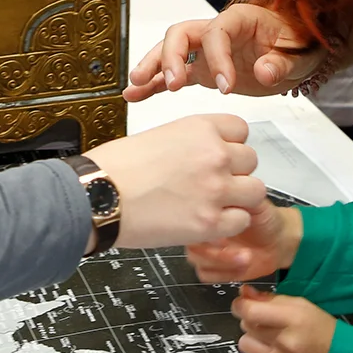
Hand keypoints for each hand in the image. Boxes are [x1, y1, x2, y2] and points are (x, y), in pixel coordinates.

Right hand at [85, 113, 266, 248]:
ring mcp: (215, 189)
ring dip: (238, 198)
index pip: (241, 130)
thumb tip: (200, 154)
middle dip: (236, 172)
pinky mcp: (210, 223)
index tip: (221, 154)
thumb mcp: (158, 135)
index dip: (231, 144)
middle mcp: (214, 155)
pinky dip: (228, 224)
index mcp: (200, 128)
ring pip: (255, 191)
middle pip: (251, 160)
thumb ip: (189, 143)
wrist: (97, 196)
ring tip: (215, 203)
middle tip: (214, 182)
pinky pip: (241, 221)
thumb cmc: (115, 168)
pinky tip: (207, 221)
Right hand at [124, 4, 318, 100]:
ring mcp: (206, 51)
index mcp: (240, 19)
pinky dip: (155, 84)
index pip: (217, 32)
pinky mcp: (203, 70)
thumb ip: (283, 62)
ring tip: (136, 86)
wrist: (299, 53)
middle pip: (181, 34)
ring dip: (153, 67)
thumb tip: (264, 71)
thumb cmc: (300, 45)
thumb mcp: (301, 54)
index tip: (225, 87)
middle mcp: (216, 31)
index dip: (217, 58)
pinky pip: (174, 74)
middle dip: (171, 57)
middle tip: (174, 84)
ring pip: (170, 51)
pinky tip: (135, 96)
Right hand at [188, 202, 302, 282]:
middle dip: (215, 252)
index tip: (224, 236)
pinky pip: (207, 275)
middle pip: (191, 246)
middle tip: (240, 252)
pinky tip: (243, 265)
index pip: (193, 222)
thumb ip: (241, 197)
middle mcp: (205, 232)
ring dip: (222, 263)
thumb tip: (231, 189)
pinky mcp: (215, 268)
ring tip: (246, 258)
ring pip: (197, 262)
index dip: (207, 231)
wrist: (279, 239)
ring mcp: (209, 251)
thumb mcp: (256, 202)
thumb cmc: (266, 218)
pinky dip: (225, 273)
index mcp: (210, 213)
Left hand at [233, 286, 334, 352]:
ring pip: (244, 345)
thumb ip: (271, 299)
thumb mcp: (302, 306)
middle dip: (253, 321)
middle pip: (246, 326)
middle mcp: (284, 343)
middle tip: (268, 323)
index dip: (241, 305)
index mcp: (293, 319)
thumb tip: (244, 294)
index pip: (249, 311)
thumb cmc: (324, 330)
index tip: (244, 304)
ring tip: (270, 340)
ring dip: (254, 340)